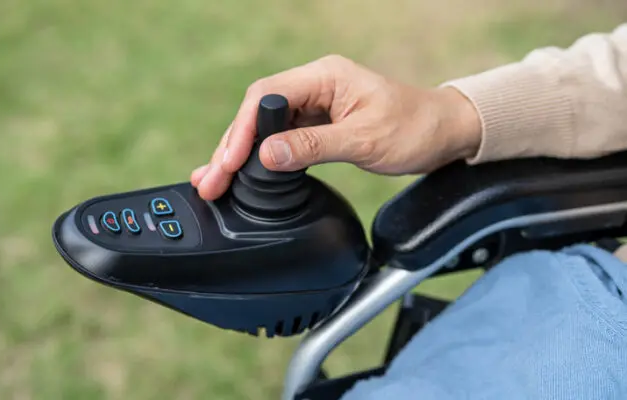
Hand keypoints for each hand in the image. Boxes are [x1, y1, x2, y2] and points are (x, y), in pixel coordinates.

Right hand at [191, 55, 481, 199]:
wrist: (444, 133)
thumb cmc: (415, 129)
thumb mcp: (364, 140)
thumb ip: (313, 146)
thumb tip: (266, 155)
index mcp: (325, 76)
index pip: (266, 97)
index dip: (242, 130)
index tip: (227, 163)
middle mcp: (315, 85)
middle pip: (257, 112)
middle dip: (231, 147)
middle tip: (210, 181)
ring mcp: (315, 105)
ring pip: (265, 126)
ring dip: (240, 155)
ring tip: (214, 182)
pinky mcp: (318, 124)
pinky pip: (280, 138)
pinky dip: (260, 158)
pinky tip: (242, 174)